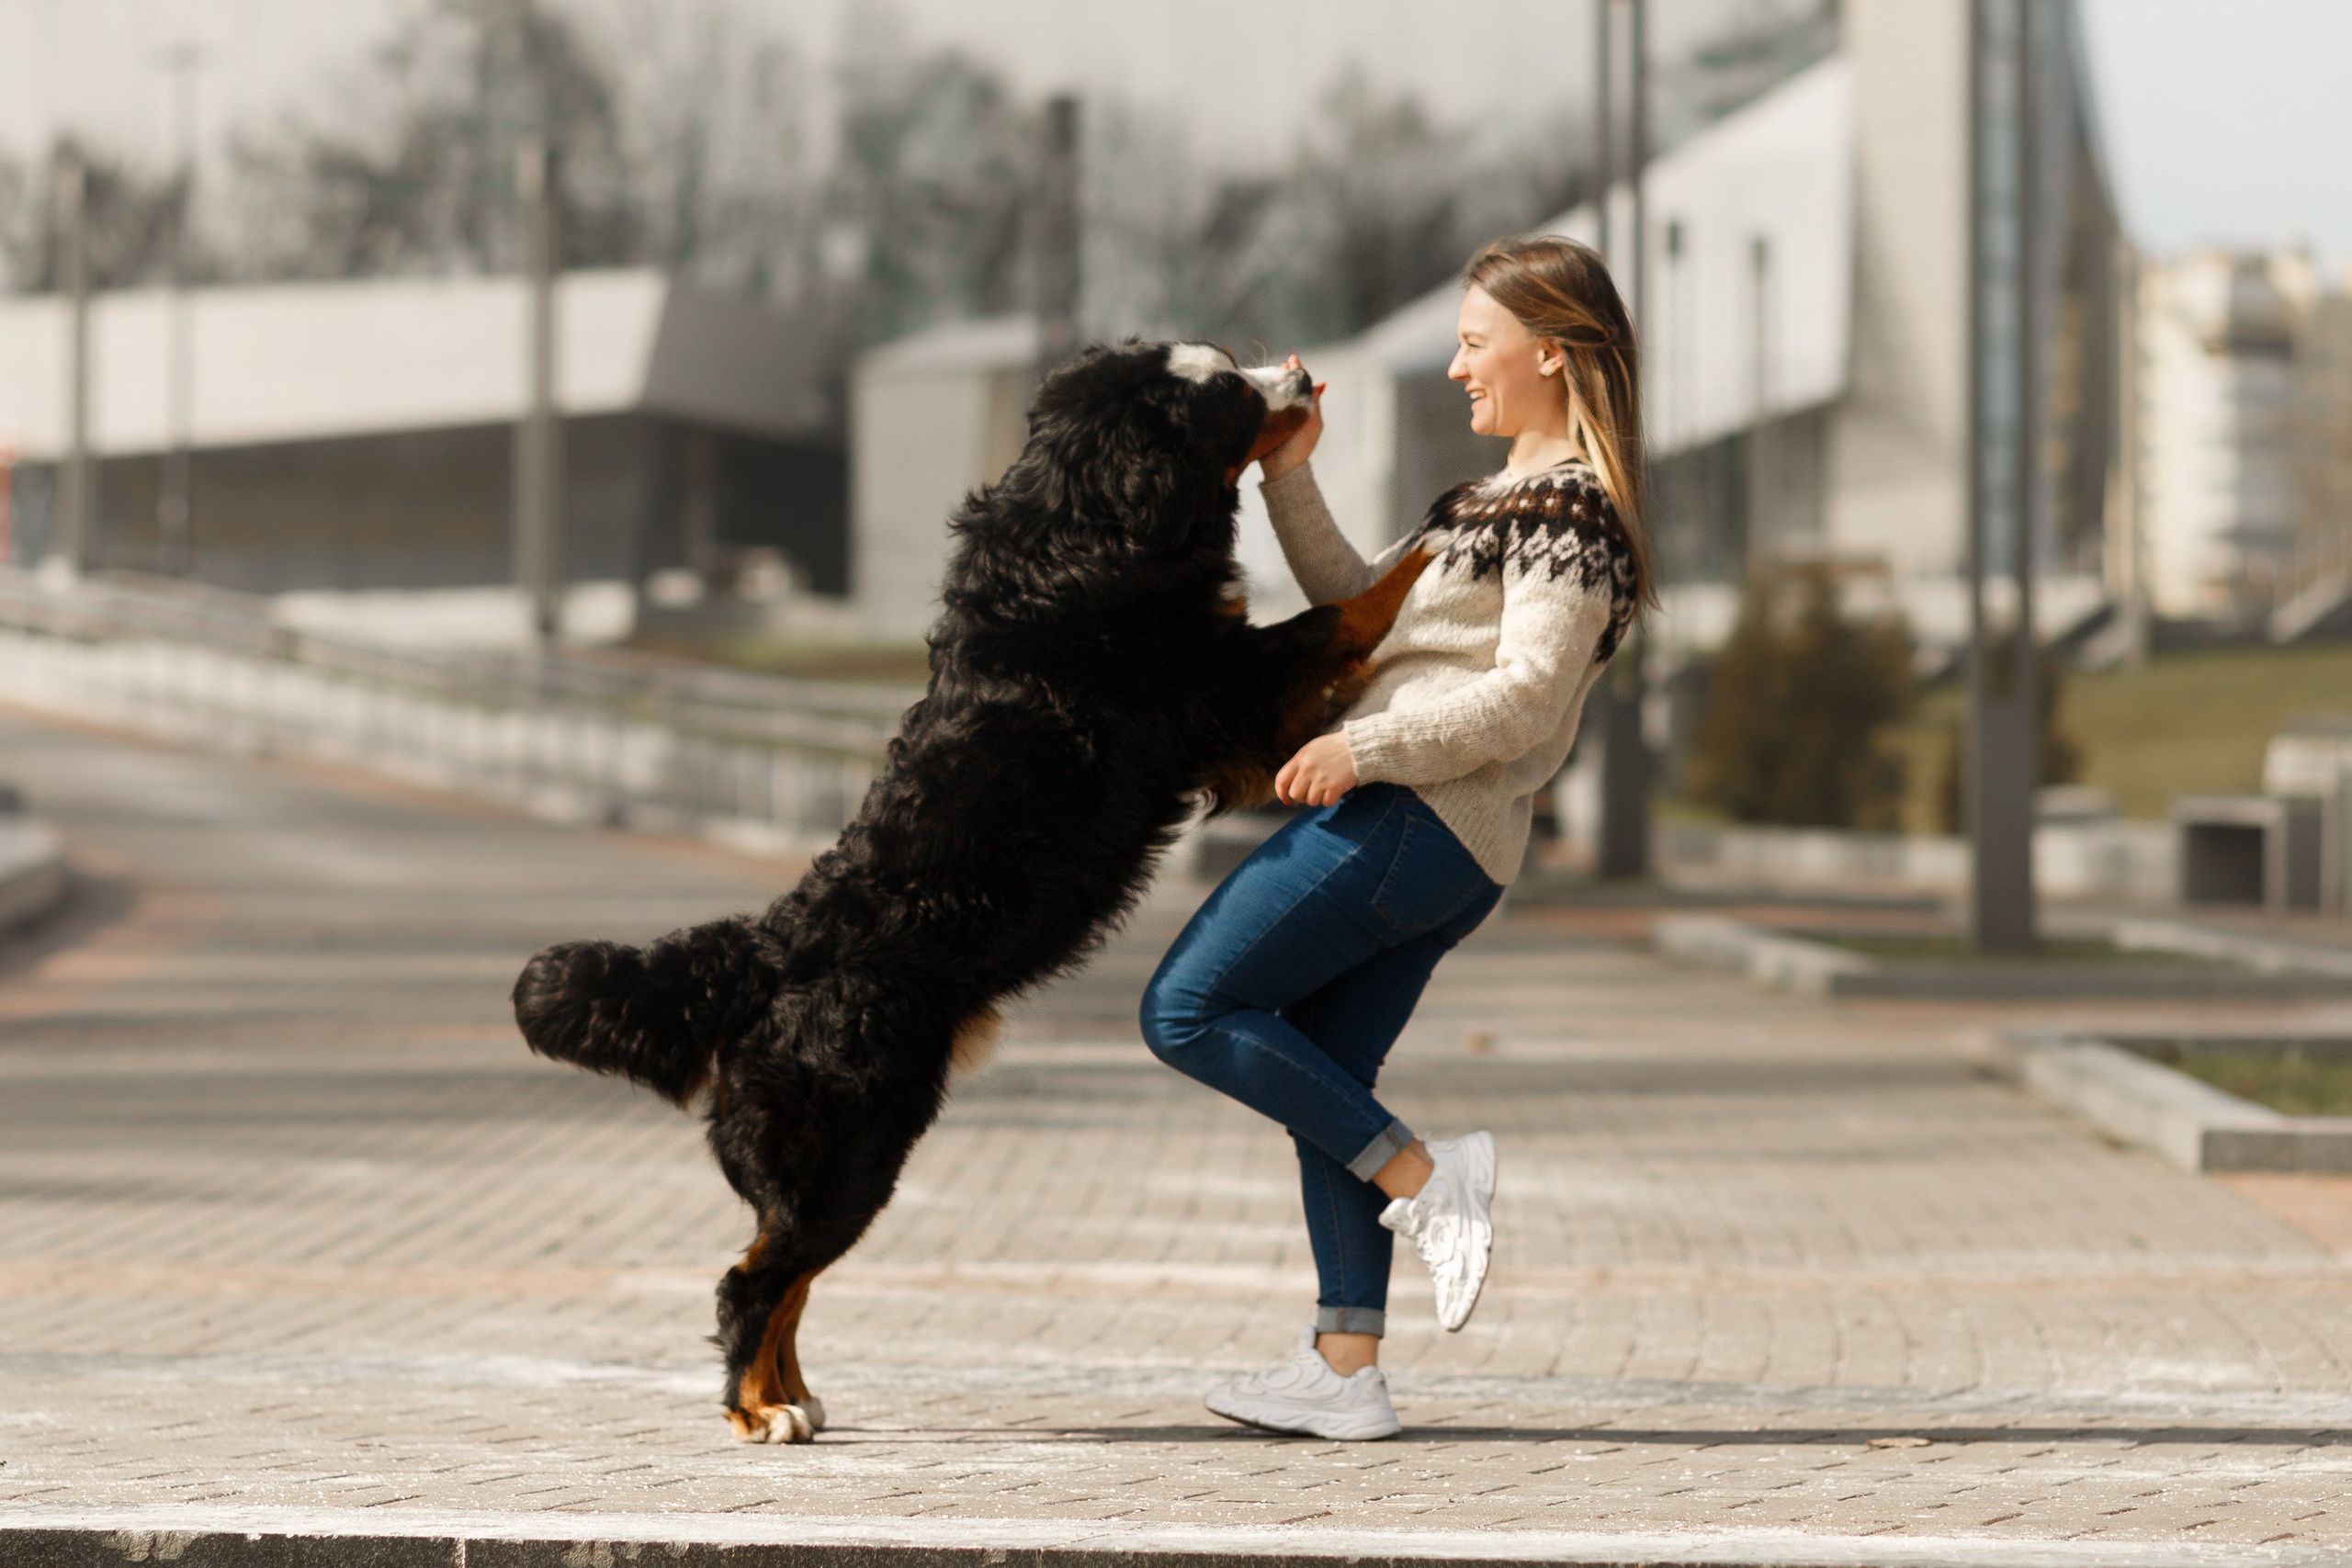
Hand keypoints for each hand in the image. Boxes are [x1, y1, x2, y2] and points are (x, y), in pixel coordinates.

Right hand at [1257, 355, 1324, 479]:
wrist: (1282, 467)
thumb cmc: (1301, 445)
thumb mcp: (1312, 422)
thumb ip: (1314, 402)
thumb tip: (1322, 383)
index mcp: (1306, 408)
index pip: (1302, 385)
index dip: (1298, 371)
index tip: (1292, 359)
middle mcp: (1293, 409)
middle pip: (1289, 387)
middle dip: (1286, 374)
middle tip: (1282, 363)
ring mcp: (1279, 415)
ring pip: (1277, 393)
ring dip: (1276, 381)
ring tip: (1274, 370)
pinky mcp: (1267, 421)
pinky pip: (1265, 402)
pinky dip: (1265, 392)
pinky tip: (1263, 384)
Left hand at [1275, 732, 1357, 806]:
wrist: (1359, 746)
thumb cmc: (1335, 748)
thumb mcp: (1313, 749)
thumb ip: (1300, 764)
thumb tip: (1289, 786)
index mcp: (1301, 758)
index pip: (1281, 780)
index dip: (1281, 793)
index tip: (1287, 800)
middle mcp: (1308, 769)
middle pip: (1295, 794)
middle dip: (1303, 796)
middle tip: (1313, 791)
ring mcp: (1321, 778)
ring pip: (1311, 801)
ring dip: (1318, 798)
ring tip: (1327, 786)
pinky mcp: (1335, 786)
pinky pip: (1326, 803)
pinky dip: (1331, 799)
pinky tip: (1336, 789)